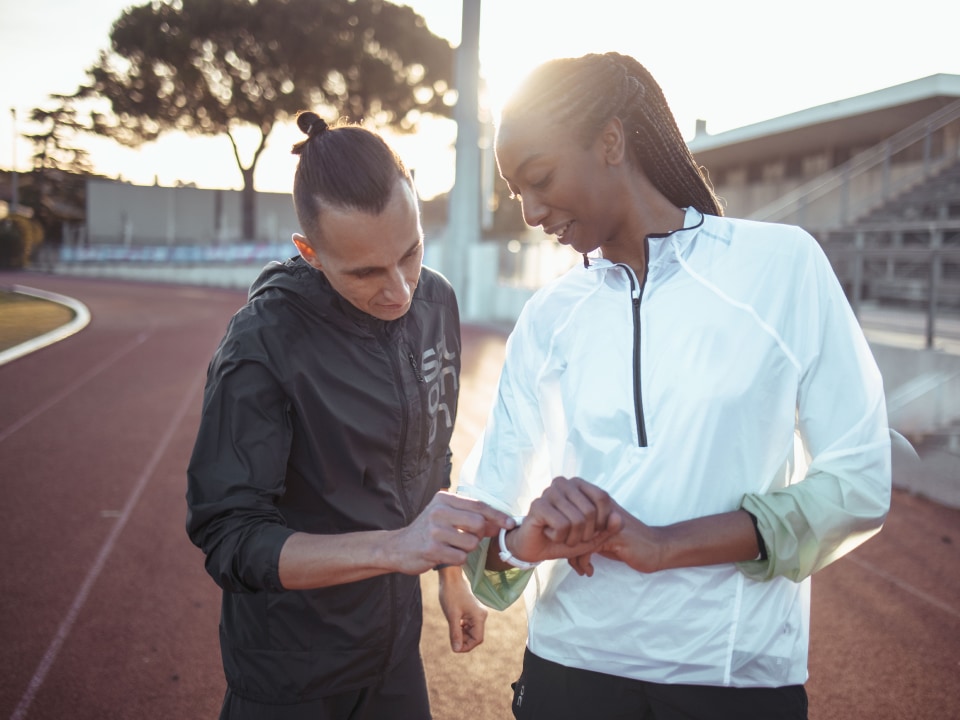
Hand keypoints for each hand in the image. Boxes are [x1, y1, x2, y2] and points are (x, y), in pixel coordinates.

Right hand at [390, 491, 514, 574]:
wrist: (397, 547)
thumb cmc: (428, 531)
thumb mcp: (446, 515)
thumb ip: (471, 516)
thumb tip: (501, 523)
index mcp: (444, 498)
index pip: (479, 505)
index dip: (498, 515)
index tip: (510, 523)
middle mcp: (439, 511)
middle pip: (479, 524)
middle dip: (479, 535)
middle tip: (466, 538)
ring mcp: (434, 530)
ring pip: (471, 543)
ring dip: (466, 549)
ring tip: (452, 546)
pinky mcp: (432, 549)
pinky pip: (460, 557)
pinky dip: (457, 559)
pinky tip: (444, 555)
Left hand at [437, 566, 487, 652]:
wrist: (450, 577)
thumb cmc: (451, 594)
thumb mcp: (452, 616)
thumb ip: (455, 633)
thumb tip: (456, 649)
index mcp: (479, 617)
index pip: (477, 639)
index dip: (466, 646)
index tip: (455, 647)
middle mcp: (481, 615)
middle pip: (475, 636)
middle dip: (464, 641)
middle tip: (451, 638)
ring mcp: (477, 613)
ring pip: (472, 631)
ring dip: (462, 635)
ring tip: (452, 629)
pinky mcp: (472, 611)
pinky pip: (469, 625)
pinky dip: (462, 628)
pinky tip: (454, 624)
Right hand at [503, 477, 621, 568]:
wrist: (536, 549)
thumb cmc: (564, 538)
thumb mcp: (592, 536)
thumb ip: (609, 527)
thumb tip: (618, 518)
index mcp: (577, 484)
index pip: (602, 497)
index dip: (603, 520)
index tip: (592, 532)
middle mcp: (563, 483)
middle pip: (590, 511)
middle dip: (585, 534)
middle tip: (572, 537)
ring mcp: (549, 492)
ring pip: (576, 520)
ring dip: (571, 538)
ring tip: (560, 536)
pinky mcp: (538, 505)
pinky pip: (561, 525)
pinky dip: (559, 537)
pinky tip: (549, 534)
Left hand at [568, 499, 662, 575]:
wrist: (656, 549)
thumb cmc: (629, 544)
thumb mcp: (603, 538)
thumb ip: (586, 536)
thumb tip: (563, 545)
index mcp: (596, 507)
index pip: (568, 516)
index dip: (564, 535)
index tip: (567, 551)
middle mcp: (598, 510)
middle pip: (569, 527)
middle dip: (566, 547)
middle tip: (572, 563)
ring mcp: (604, 522)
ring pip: (575, 537)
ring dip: (574, 557)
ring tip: (580, 568)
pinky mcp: (611, 536)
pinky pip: (586, 549)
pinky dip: (583, 563)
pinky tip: (589, 571)